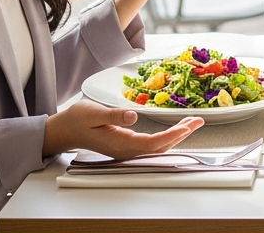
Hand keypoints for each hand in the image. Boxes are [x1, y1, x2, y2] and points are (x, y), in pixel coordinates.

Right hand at [41, 99, 202, 158]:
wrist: (65, 130)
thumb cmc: (78, 119)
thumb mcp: (93, 112)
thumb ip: (113, 115)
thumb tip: (133, 116)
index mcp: (119, 143)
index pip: (152, 143)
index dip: (171, 136)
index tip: (187, 126)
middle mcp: (125, 150)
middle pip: (159, 147)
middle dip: (181, 135)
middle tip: (198, 121)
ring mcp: (126, 150)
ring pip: (157, 147)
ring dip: (176, 136)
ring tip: (192, 123)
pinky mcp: (126, 146)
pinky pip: (151, 145)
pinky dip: (166, 137)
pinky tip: (174, 130)